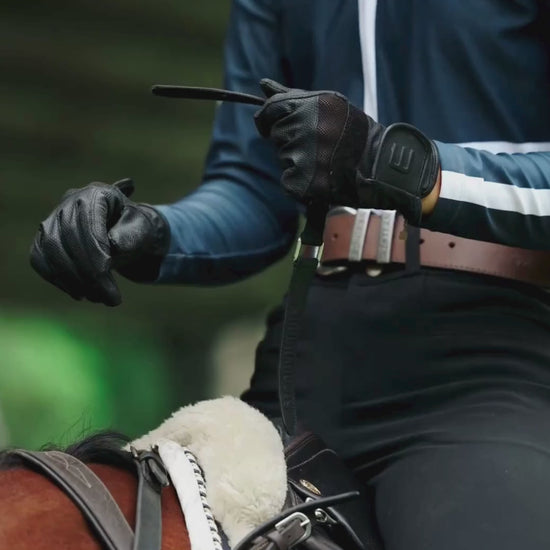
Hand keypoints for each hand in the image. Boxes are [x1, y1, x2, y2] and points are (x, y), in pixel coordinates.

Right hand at [30, 179, 169, 305]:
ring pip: (51, 250)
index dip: (94, 250)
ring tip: (99, 298)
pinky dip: (58, 279)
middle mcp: (69, 202)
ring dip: (73, 280)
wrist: (125, 233)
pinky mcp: (43, 239)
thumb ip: (131, 235)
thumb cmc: (136, 230)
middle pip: (67, 238)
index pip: (87, 222)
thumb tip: (113, 245)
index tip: (108, 274)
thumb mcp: (142, 229)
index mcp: (95, 193)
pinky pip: (40, 259)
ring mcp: (53, 219)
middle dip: (88, 273)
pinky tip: (81, 293)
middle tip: (111, 298)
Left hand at [254, 79, 439, 224]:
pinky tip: (320, 177)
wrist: (379, 168)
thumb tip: (263, 86)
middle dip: (289, 139)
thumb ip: (294, 97)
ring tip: (324, 161)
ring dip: (297, 160)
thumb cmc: (354, 135)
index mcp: (315, 104)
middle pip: (277, 133)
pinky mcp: (302, 181)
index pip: (273, 108)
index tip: (265, 126)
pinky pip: (287, 180)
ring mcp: (304, 155)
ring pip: (283, 157)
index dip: (266, 118)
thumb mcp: (329, 106)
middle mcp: (308, 127)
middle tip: (318, 145)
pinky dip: (298, 182)